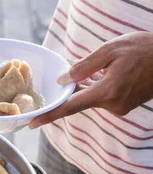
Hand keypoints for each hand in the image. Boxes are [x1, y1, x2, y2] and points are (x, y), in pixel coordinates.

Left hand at [29, 32, 152, 128]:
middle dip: (72, 88)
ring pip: (92, 97)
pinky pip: (102, 97)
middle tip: (74, 70)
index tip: (32, 123)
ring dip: (87, 85)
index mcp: (107, 92)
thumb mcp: (110, 50)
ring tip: (102, 65)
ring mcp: (120, 107)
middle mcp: (113, 105)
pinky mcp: (125, 105)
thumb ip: (84, 66)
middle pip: (80, 100)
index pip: (70, 107)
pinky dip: (97, 86)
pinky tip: (104, 72)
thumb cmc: (143, 49)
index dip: (49, 115)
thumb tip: (63, 80)